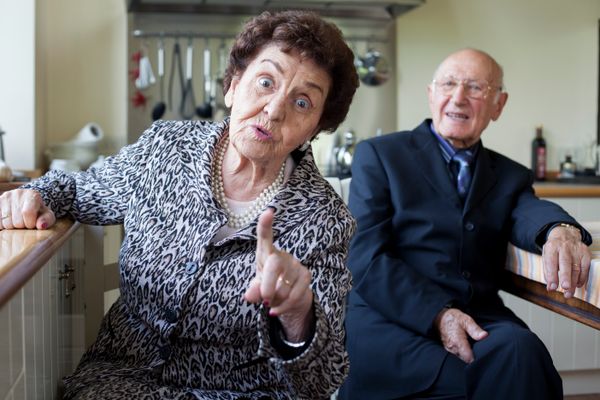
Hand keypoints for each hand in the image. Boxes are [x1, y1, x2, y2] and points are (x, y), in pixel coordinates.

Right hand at [0, 189, 54, 229]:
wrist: (27, 203)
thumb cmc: (39, 211)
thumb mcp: (47, 215)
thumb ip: (47, 220)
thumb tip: (41, 225)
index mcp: (32, 195)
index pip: (27, 212)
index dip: (30, 223)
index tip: (32, 224)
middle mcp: (18, 193)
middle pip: (16, 220)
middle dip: (22, 226)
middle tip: (25, 222)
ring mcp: (6, 197)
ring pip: (6, 222)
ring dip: (12, 227)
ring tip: (18, 221)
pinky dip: (3, 225)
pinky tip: (10, 221)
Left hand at [244, 207, 313, 341]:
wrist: (288, 297)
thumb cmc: (267, 285)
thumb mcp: (256, 287)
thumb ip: (252, 290)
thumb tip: (250, 296)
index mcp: (265, 253)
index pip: (265, 236)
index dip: (266, 225)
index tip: (268, 212)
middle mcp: (281, 255)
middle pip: (274, 264)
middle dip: (267, 285)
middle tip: (264, 300)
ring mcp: (296, 264)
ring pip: (283, 286)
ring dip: (274, 300)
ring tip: (272, 301)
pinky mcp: (306, 275)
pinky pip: (293, 295)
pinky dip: (283, 307)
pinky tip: (276, 310)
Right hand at [435, 308, 487, 363]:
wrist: (439, 318)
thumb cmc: (453, 319)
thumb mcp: (466, 320)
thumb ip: (475, 329)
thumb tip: (484, 336)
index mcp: (457, 342)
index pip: (469, 359)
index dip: (477, 357)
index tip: (482, 352)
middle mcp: (452, 348)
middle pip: (467, 360)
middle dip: (473, 355)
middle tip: (478, 346)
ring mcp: (449, 350)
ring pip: (462, 358)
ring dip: (468, 353)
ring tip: (472, 344)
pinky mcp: (449, 349)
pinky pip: (458, 354)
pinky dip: (463, 351)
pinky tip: (466, 344)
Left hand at [542, 225, 590, 297]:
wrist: (565, 235)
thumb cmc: (554, 249)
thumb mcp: (546, 256)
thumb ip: (547, 271)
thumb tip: (550, 288)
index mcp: (551, 247)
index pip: (551, 262)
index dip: (552, 276)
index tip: (552, 287)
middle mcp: (564, 247)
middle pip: (566, 263)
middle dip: (565, 276)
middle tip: (565, 288)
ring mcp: (576, 250)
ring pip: (576, 268)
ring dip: (573, 282)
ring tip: (569, 293)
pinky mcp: (585, 253)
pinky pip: (585, 268)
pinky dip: (582, 278)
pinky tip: (578, 285)